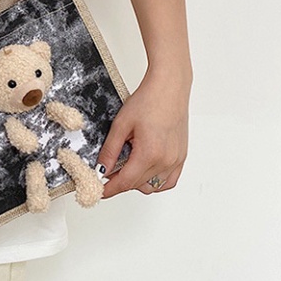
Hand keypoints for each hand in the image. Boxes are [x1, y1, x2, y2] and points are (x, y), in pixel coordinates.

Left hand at [96, 69, 189, 197]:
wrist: (169, 88)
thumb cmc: (149, 100)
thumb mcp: (121, 125)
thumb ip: (110, 151)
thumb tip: (101, 169)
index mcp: (150, 154)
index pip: (125, 182)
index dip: (110, 189)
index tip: (99, 192)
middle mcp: (166, 161)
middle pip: (137, 185)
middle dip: (120, 182)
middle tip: (107, 171)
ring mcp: (176, 160)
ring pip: (152, 186)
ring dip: (137, 181)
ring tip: (125, 164)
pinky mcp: (181, 157)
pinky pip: (168, 181)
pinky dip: (154, 180)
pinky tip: (143, 169)